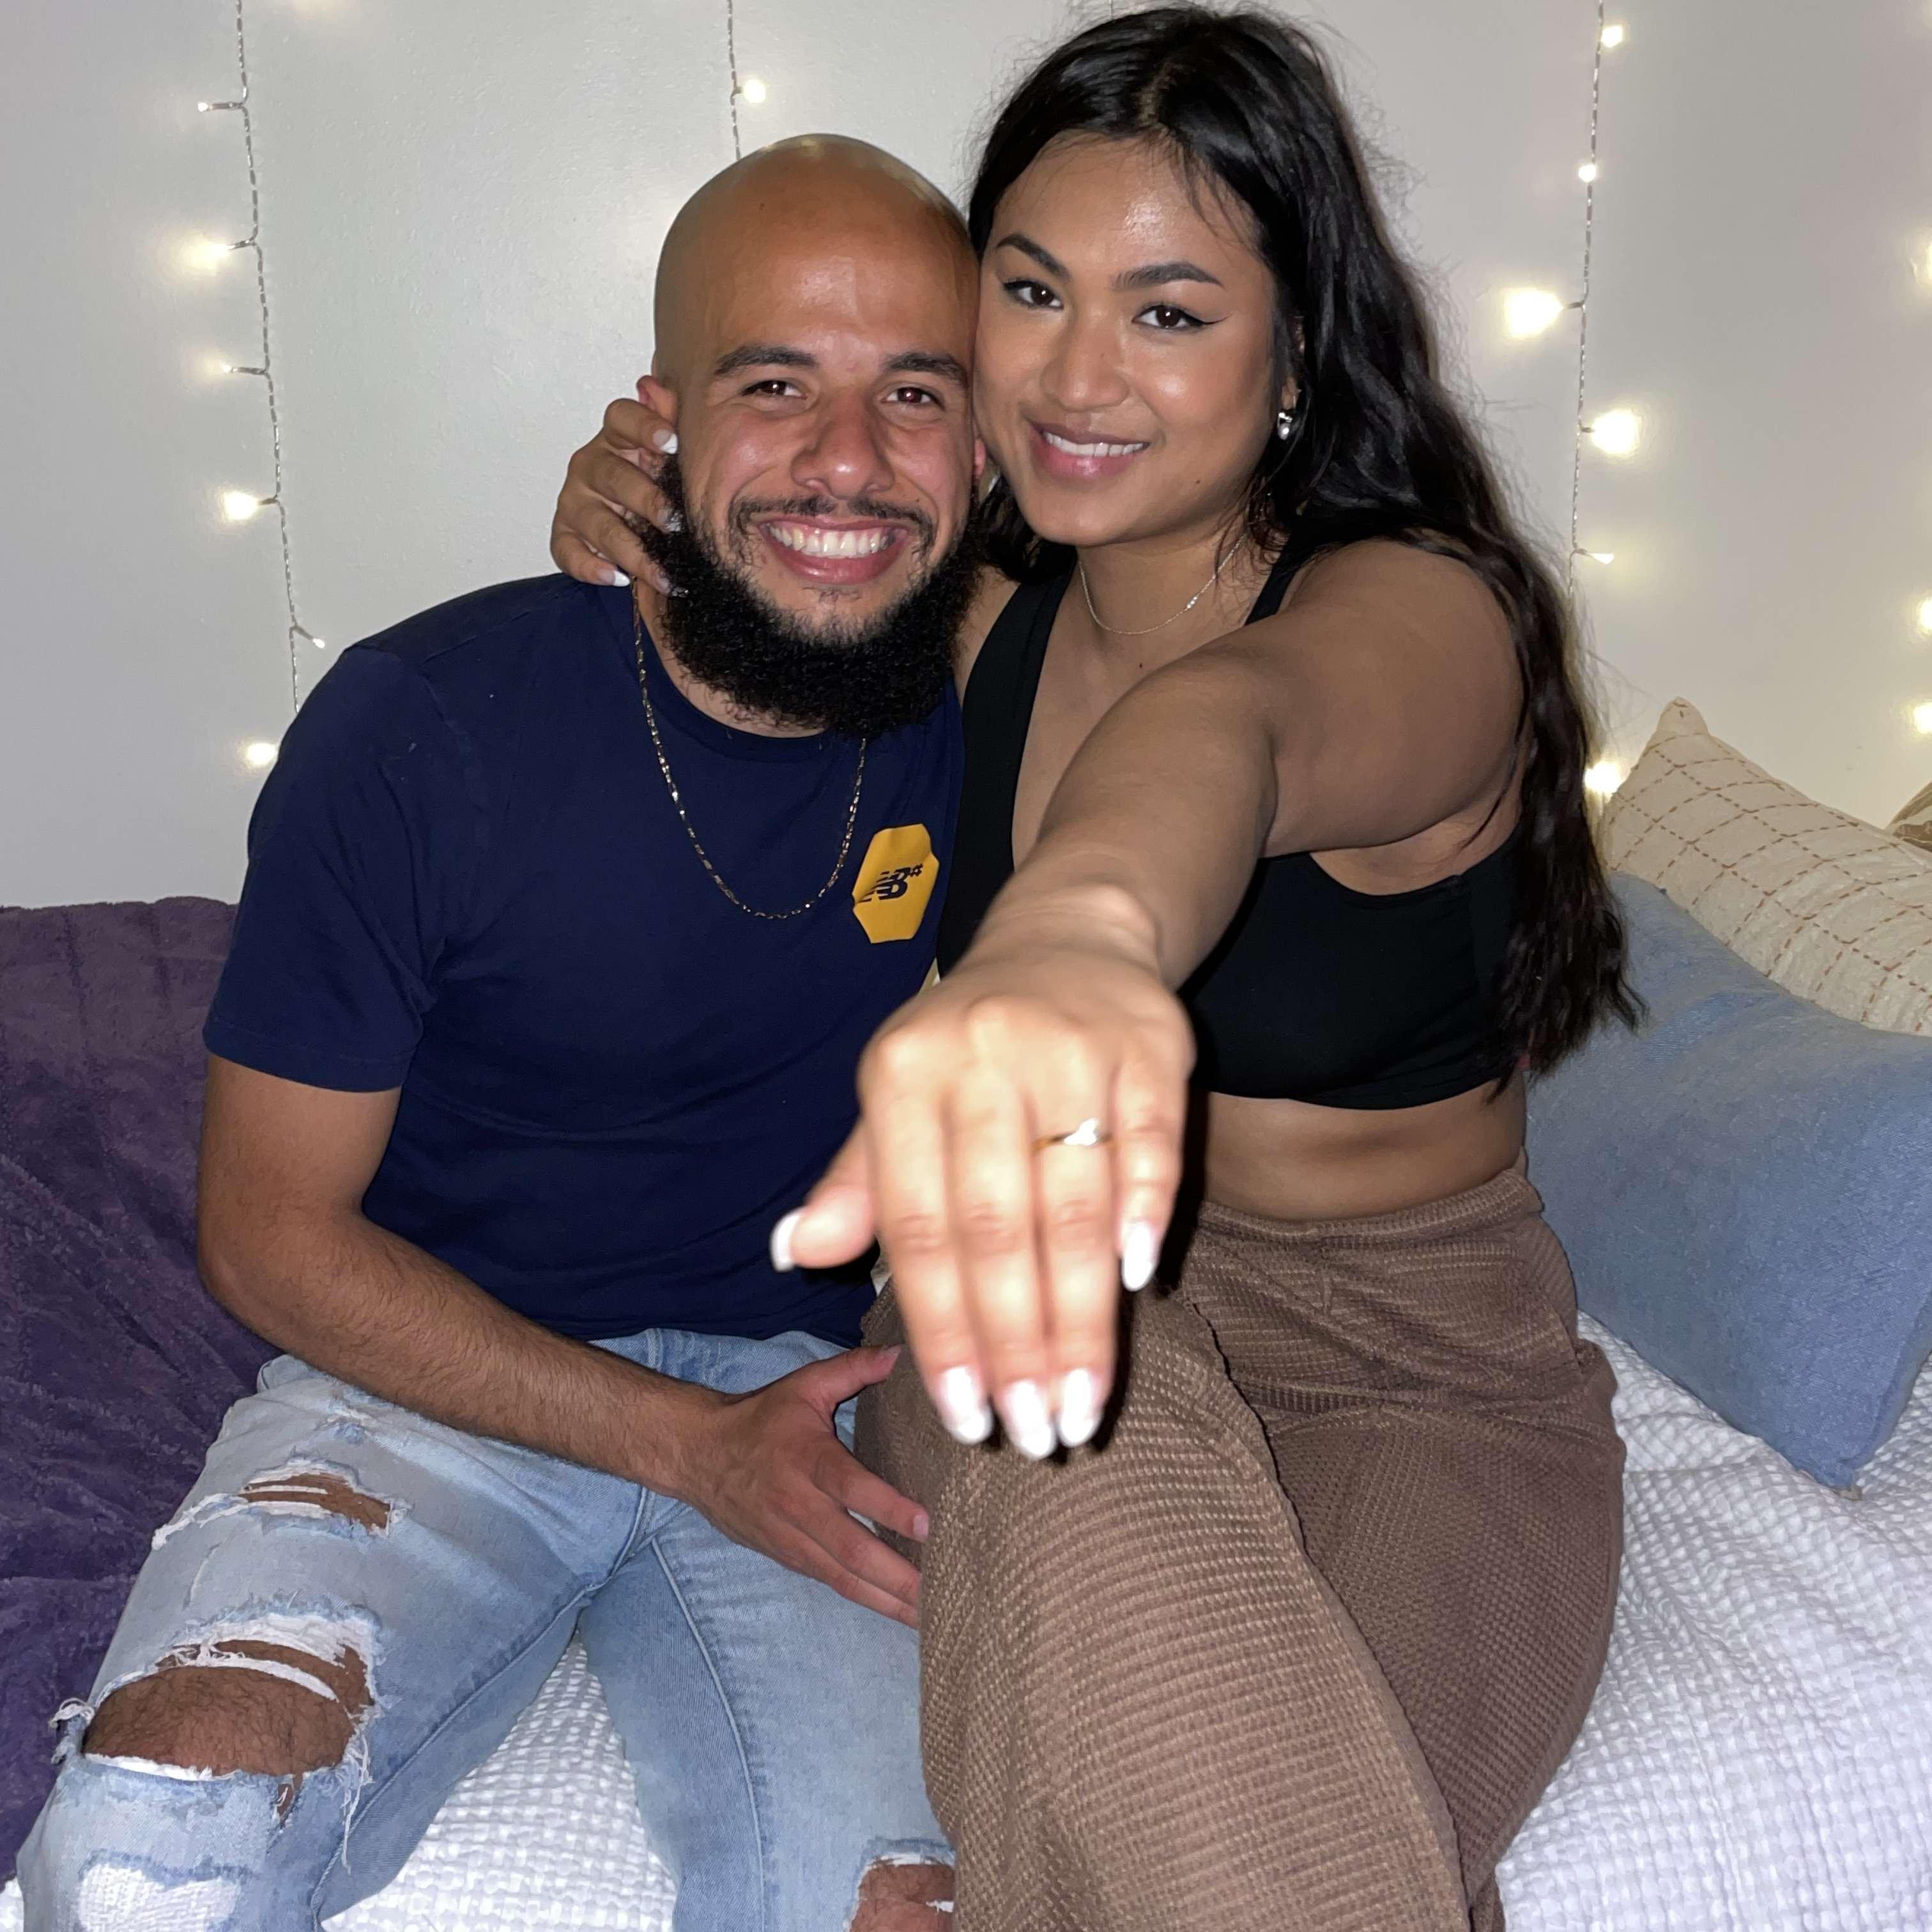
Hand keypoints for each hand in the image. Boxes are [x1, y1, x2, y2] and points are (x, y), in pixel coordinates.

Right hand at [548, 387, 679, 593]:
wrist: (639, 525)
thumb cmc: (657, 483)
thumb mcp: (668, 456)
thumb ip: (670, 422)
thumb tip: (658, 388)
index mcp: (618, 438)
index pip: (621, 417)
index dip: (644, 425)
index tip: (672, 442)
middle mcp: (590, 465)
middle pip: (613, 475)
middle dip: (646, 500)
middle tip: (677, 523)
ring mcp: (574, 501)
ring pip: (598, 523)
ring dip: (632, 550)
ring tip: (664, 573)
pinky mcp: (564, 534)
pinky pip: (568, 551)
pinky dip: (590, 566)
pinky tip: (617, 578)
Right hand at [672, 1345, 928, 1626]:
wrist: (698, 1456)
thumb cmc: (760, 1419)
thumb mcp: (803, 1385)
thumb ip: (852, 1369)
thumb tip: (898, 1354)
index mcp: (807, 1460)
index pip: (850, 1488)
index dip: (888, 1508)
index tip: (928, 1525)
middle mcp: (799, 1506)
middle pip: (851, 1549)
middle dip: (897, 1575)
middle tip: (942, 1591)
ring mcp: (792, 1540)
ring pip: (843, 1578)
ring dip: (887, 1600)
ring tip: (930, 1618)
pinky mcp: (789, 1559)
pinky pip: (833, 1583)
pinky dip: (867, 1599)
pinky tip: (899, 1611)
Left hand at [776, 912, 1192, 1462]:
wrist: (1067, 935)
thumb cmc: (965, 1046)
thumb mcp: (896, 1099)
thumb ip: (858, 1185)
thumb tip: (789, 1255)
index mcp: (902, 1076)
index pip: (916, 1230)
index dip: (941, 1332)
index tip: (965, 1421)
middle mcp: (980, 1058)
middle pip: (996, 1229)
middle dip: (1015, 1346)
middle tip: (1035, 1438)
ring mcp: (1068, 1049)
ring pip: (1074, 1204)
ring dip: (1081, 1317)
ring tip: (1084, 1406)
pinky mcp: (1148, 1045)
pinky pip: (1150, 1143)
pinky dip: (1142, 1215)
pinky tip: (1137, 1287)